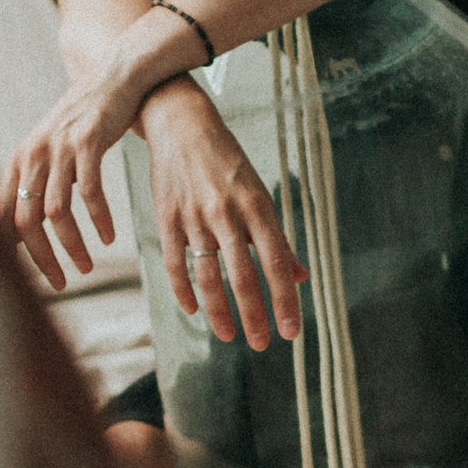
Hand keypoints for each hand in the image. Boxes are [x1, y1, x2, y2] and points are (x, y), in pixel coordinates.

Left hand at [5, 58, 151, 288]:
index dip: (10, 249)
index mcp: (21, 160)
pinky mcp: (88, 142)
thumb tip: (26, 226)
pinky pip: (89, 192)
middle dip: (42, 258)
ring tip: (87, 266)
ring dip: (72, 246)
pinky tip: (108, 237)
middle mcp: (34, 154)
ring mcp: (59, 147)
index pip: (2, 213)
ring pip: (56, 211)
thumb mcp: (52, 148)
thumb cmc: (85, 121)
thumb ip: (38, 182)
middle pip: (26, 220)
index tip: (26, 275)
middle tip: (61, 282)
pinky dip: (98, 220)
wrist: (114, 78)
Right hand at [137, 84, 303, 350]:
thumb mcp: (258, 192)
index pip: (276, 262)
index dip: (285, 299)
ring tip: (229, 335)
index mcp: (256, 205)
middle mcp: (226, 213)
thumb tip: (301, 277)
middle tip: (263, 344)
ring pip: (208, 276)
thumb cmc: (226, 161)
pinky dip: (183, 290)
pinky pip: (174, 263)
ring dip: (220, 311)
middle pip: (243, 275)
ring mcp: (193, 216)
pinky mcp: (166, 217)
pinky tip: (193, 310)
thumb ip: (277, 238)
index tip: (291, 331)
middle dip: (255, 315)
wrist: (180, 123)